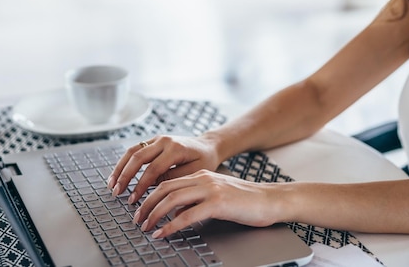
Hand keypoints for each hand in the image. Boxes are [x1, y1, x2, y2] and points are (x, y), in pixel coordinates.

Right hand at [108, 135, 220, 202]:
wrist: (208, 146)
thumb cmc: (204, 161)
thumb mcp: (194, 172)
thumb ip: (173, 178)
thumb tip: (152, 186)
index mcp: (176, 148)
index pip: (152, 169)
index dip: (141, 186)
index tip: (133, 200)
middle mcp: (165, 140)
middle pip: (138, 157)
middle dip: (125, 176)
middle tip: (117, 192)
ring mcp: (158, 138)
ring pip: (132, 151)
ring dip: (120, 168)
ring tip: (112, 184)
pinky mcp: (154, 140)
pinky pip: (135, 149)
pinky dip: (124, 162)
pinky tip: (118, 174)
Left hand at [133, 169, 283, 237]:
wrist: (271, 200)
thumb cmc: (247, 201)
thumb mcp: (218, 195)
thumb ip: (197, 200)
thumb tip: (176, 213)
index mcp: (202, 175)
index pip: (168, 182)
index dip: (150, 195)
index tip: (141, 209)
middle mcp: (203, 179)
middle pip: (165, 189)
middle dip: (147, 205)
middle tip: (137, 219)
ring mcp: (210, 189)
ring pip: (172, 199)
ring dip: (154, 214)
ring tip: (146, 227)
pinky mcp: (218, 203)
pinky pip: (187, 215)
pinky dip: (171, 226)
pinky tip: (164, 233)